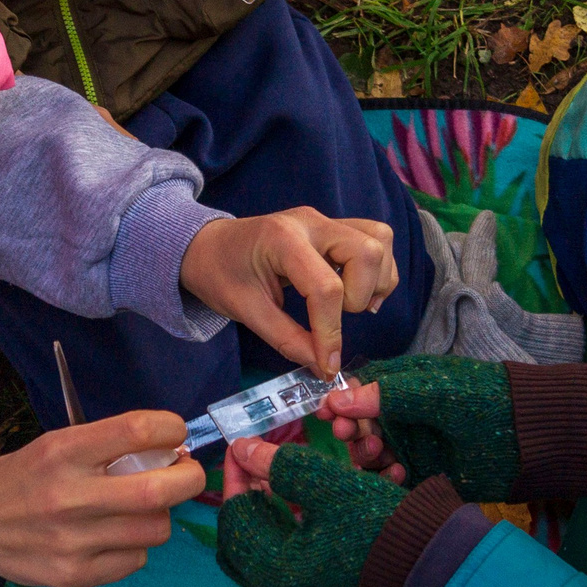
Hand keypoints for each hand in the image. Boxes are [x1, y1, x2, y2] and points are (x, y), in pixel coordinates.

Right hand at [0, 413, 204, 586]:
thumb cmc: (23, 477)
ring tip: (139, 509)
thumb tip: (171, 450)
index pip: (137, 430)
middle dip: (190, 477)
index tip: (175, 433)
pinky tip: (114, 536)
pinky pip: (136, 560)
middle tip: (186, 472)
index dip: (171, 428)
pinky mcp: (76, 575)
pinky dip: (135, 546)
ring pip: (156, 529)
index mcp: (65, 451)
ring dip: (159, 515)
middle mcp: (70, 496)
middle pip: (161, 489)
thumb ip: (108, 446)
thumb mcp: (57, 445)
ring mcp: (74, 541)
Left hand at [182, 209, 398, 376]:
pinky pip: (376, 239)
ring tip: (351, 304)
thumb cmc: (219, 273)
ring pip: (379, 240)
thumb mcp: (245, 310)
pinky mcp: (334, 227)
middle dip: (361, 294)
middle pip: (367, 251)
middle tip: (339, 315)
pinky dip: (377, 270)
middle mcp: (311, 222)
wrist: (207, 245)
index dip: (331, 333)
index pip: (326, 287)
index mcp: (282, 239)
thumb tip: (323, 366)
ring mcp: (325, 221)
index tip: (327, 364)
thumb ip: (286, 338)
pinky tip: (356, 291)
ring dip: (376, 280)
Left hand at [214, 443, 405, 586]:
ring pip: (260, 549)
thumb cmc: (378, 521)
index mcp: (277, 570)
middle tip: (250, 465)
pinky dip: (279, 526)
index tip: (241, 445)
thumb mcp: (328, 484)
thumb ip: (279, 465)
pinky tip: (291, 498)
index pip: (235, 520)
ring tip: (269, 475)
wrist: (431, 559)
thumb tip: (242, 450)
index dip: (235, 477)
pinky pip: (281, 557)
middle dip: (242, 499)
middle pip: (239, 541)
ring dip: (260, 511)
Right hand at [320, 355, 516, 500]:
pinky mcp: (421, 476)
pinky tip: (399, 474)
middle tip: (353, 437)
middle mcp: (401, 417)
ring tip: (380, 454)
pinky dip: (387, 480)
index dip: (340, 403)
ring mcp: (411, 448)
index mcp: (402, 387)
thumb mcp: (433, 391)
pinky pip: (390, 482)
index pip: (358, 392)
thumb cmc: (482, 400)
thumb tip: (336, 399)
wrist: (527, 438)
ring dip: (366, 456)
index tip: (326, 415)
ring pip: (370, 456)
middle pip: (358, 427)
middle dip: (351, 432)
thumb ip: (387, 394)